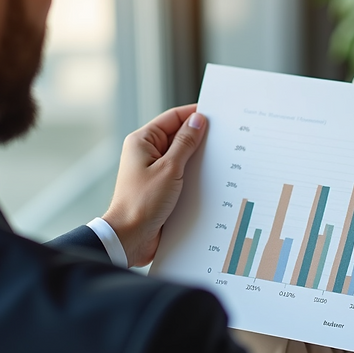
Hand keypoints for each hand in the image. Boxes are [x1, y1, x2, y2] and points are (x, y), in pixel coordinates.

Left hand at [102, 104, 206, 266]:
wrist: (130, 237)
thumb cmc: (142, 203)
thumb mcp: (169, 168)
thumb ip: (185, 143)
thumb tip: (198, 121)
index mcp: (143, 141)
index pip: (173, 118)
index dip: (194, 115)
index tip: (217, 115)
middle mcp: (146, 153)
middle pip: (178, 136)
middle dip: (199, 138)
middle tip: (223, 138)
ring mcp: (154, 170)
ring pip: (182, 156)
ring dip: (198, 158)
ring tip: (220, 159)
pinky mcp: (161, 186)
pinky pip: (181, 173)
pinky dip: (194, 174)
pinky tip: (210, 178)